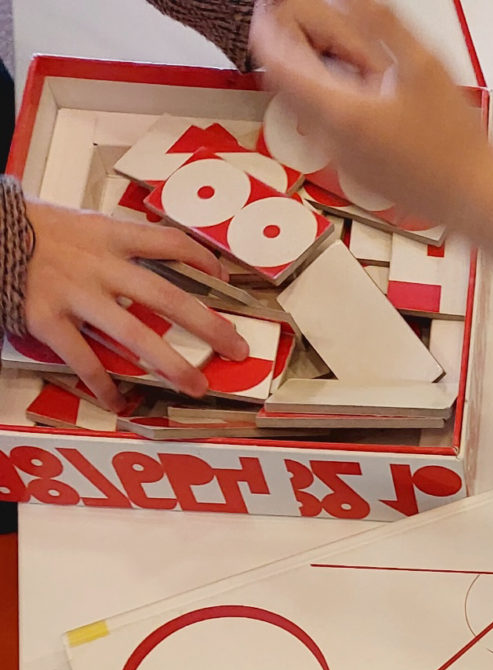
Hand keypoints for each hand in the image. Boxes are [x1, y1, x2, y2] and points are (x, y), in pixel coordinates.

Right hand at [23, 204, 249, 409]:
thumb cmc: (34, 231)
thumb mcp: (80, 223)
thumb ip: (115, 243)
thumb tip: (154, 258)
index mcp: (108, 235)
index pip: (167, 242)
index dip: (201, 259)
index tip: (224, 277)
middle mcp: (99, 265)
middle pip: (166, 296)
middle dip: (207, 325)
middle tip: (237, 349)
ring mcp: (75, 295)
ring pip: (134, 333)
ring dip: (170, 364)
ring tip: (197, 386)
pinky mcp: (48, 319)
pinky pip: (84, 359)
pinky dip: (103, 384)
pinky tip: (118, 402)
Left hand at [250, 0, 492, 233]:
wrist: (473, 198)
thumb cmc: (455, 141)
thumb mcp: (422, 64)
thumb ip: (378, 22)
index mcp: (341, 112)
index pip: (276, 63)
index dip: (267, 28)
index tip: (270, 8)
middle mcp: (332, 141)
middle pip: (286, 84)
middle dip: (292, 47)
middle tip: (310, 22)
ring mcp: (341, 159)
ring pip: (307, 104)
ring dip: (316, 73)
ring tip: (351, 56)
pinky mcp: (355, 171)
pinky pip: (327, 127)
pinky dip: (333, 99)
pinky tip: (368, 90)